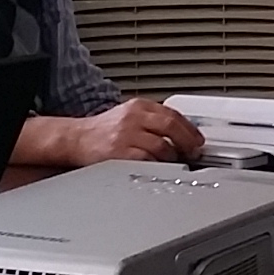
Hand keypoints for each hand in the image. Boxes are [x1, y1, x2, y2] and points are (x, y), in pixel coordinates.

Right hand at [29, 98, 207, 166]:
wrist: (75, 140)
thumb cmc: (103, 132)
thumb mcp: (128, 116)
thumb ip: (152, 120)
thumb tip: (183, 133)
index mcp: (138, 106)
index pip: (172, 113)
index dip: (190, 128)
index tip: (198, 139)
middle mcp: (133, 118)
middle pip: (171, 126)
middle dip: (188, 141)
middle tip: (195, 151)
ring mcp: (126, 135)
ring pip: (162, 145)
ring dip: (173, 156)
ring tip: (175, 161)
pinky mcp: (120, 153)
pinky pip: (148, 160)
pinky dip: (157, 165)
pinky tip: (159, 168)